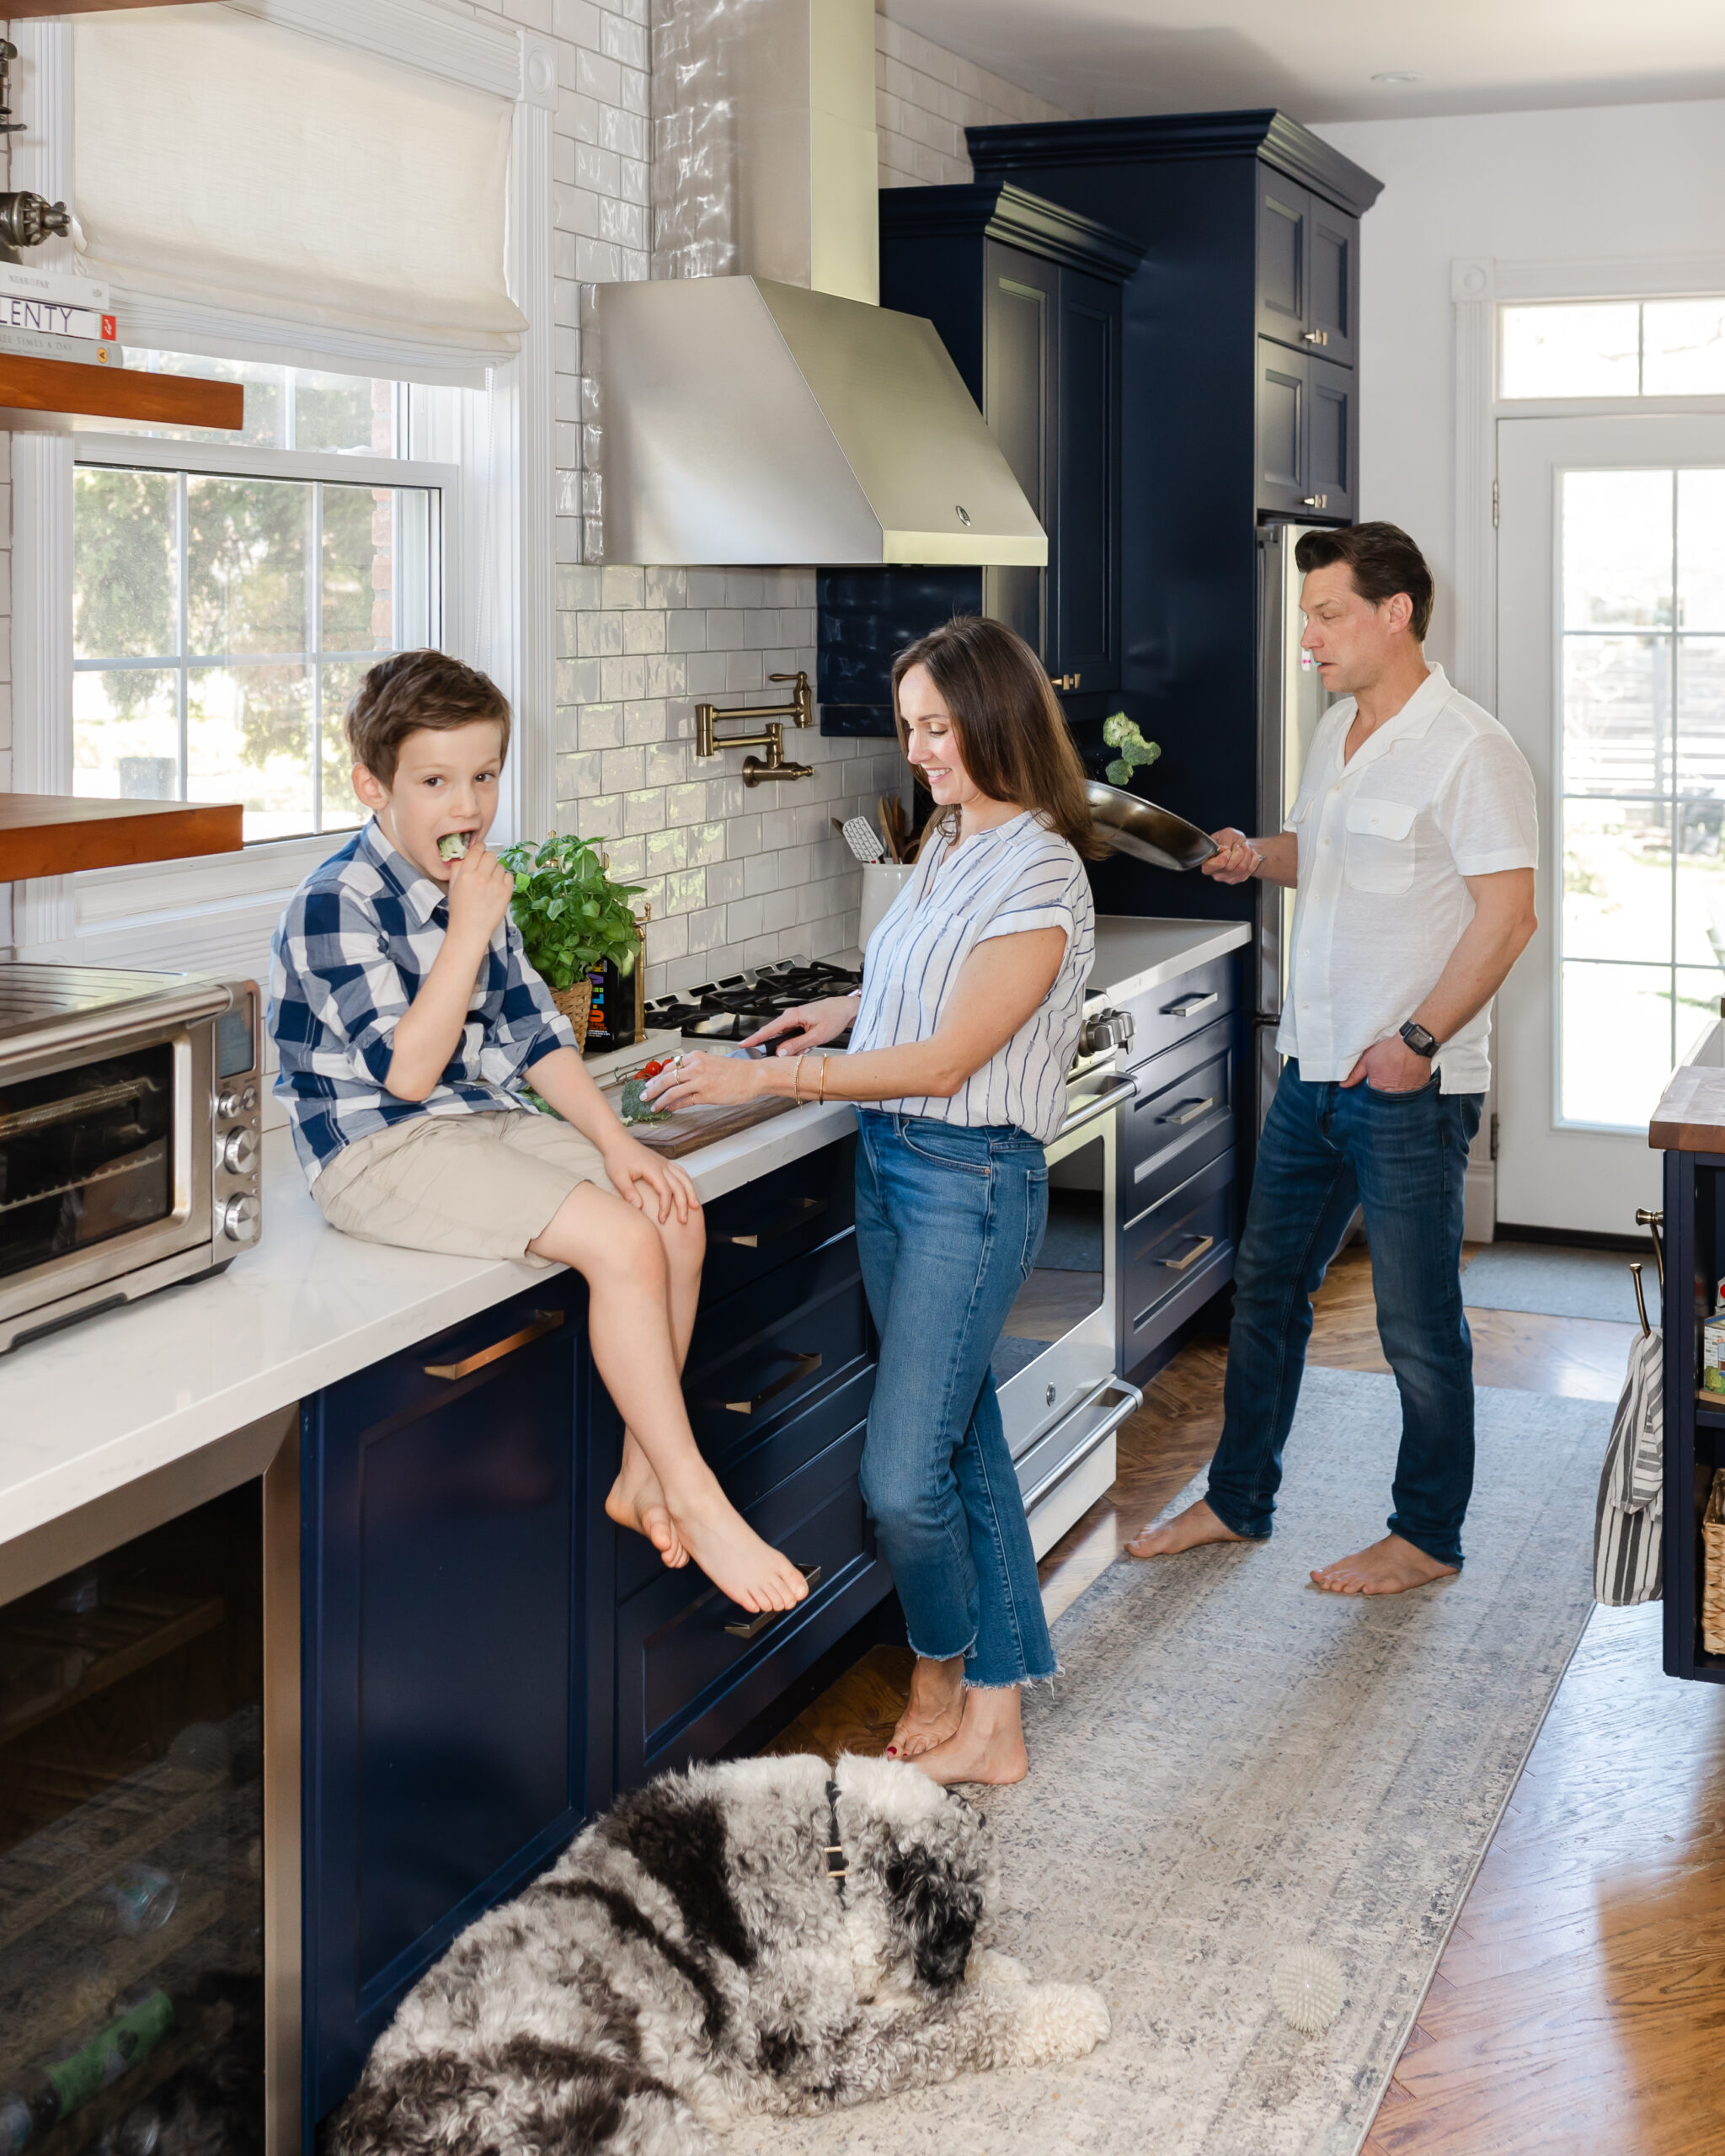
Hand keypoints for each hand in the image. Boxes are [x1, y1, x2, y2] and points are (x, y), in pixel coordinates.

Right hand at [445, 839, 513, 946]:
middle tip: (485, 868)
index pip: (477, 850)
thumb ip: (458, 868)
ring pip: (500, 866)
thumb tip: (466, 856)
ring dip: (495, 871)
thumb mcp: (452, 886)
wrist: (470, 930)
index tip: (480, 850)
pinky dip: (504, 879)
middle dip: (487, 859)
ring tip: (489, 882)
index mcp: (466, 874)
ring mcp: (495, 884)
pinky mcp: (506, 892)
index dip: (479, 848)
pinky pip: (509, 876)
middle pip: (490, 855)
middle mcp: (481, 877)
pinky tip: (497, 887)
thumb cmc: (461, 910)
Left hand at [601, 1133, 697, 1223]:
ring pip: (684, 1178)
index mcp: (652, 1169)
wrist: (618, 1141)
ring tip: (695, 1207)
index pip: (665, 1191)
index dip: (665, 1207)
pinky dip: (687, 1182)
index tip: (662, 1219)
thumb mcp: (618, 1176)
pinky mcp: (664, 1162)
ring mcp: (665, 1163)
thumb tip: (639, 1208)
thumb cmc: (617, 1158)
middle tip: (683, 1220)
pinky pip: (681, 1172)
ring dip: (691, 1193)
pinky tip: (689, 1191)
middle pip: (679, 1186)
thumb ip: (628, 1192)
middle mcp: (662, 1165)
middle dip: (683, 1205)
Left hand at [642, 1050, 771, 1111]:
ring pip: (672, 1090)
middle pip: (666, 1078)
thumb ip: (694, 1069)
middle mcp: (696, 1067)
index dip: (657, 1076)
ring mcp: (700, 1081)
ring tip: (653, 1106)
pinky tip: (669, 1108)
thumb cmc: (736, 1071)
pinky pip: (684, 1101)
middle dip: (652, 1088)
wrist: (754, 1076)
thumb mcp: (711, 1063)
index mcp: (696, 1057)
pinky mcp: (706, 1095)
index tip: (650, 1083)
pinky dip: (674, 1106)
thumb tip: (677, 1078)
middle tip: (644, 1095)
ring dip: (659, 1100)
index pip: (669, 1066)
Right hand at [741, 996, 856, 1053]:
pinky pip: (790, 1034)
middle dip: (769, 1045)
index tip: (744, 1045)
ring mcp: (795, 1018)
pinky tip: (805, 1046)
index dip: (754, 1038)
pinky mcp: (799, 1022)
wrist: (846, 1009)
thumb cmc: (834, 1017)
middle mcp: (791, 1015)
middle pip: (773, 1033)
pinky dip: (794, 1043)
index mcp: (792, 1016)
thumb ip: (797, 1045)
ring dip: (788, 1046)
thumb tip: (780, 1052)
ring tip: (799, 1049)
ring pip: (783, 1036)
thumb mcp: (816, 1036)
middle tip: (764, 1055)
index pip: (768, 1029)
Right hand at [1202, 829, 1262, 884]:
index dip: (1223, 857)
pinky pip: (1249, 870)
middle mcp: (1213, 872)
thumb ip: (1224, 841)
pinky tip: (1250, 854)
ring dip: (1247, 854)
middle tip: (1238, 846)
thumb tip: (1223, 849)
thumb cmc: (1231, 839)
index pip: (1212, 865)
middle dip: (1238, 852)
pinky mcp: (1236, 879)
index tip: (1228, 849)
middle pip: (1230, 867)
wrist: (1241, 845)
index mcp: (1206, 860)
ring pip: (1241, 868)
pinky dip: (1253, 859)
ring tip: (1244, 848)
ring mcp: (1225, 878)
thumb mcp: (1227, 834)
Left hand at [1341, 1036, 1433, 1092]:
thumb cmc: (1389, 1051)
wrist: (1412, 1044)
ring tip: (1398, 1080)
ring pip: (1399, 1099)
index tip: (1375, 1086)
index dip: (1372, 1094)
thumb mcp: (1367, 1060)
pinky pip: (1412, 1094)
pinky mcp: (1419, 1089)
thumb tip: (1343, 1085)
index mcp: (1378, 1089)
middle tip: (1387, 1081)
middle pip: (1386, 1101)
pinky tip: (1407, 1080)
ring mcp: (1408, 1093)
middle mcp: (1393, 1094)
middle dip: (1384, 1095)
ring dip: (1397, 1093)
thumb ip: (1354, 1075)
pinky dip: (1409, 1089)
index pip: (1372, 1100)